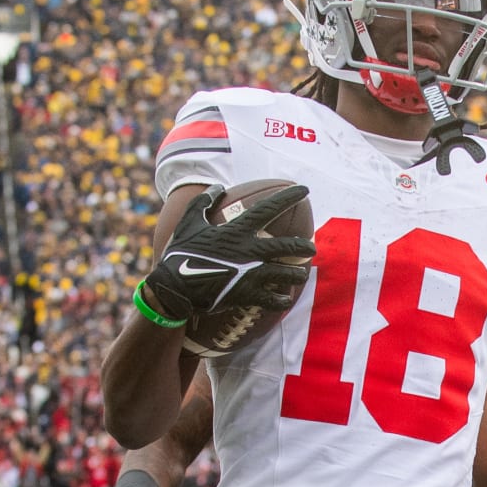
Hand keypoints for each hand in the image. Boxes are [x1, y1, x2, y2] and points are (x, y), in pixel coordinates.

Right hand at [140, 184, 314, 320]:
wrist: (175, 288)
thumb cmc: (180, 253)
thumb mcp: (189, 222)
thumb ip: (203, 202)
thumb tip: (217, 187)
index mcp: (237, 231)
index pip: (268, 209)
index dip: (288, 197)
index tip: (304, 189)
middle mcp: (249, 251)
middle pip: (288, 246)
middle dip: (304, 246)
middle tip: (311, 247)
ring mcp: (250, 274)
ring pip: (286, 273)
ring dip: (297, 273)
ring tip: (301, 274)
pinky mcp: (247, 295)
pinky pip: (273, 299)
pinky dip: (282, 299)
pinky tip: (285, 299)